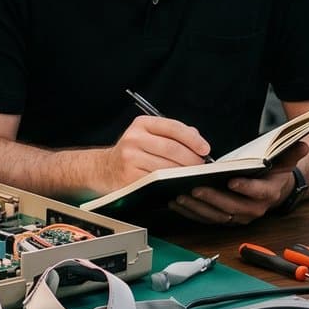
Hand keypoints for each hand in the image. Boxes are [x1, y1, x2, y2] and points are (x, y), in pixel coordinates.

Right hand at [95, 116, 210, 192]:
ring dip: (184, 173)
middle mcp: (133, 138)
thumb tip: (197, 139)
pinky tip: (177, 184)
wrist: (104, 169)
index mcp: (142, 124)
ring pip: (166, 167)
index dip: (193, 139)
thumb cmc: (132, 152)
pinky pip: (157, 181)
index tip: (205, 149)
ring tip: (192, 175)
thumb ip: (173, 134)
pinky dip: (171, 184)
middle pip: (172, 149)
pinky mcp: (129, 177)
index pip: (173, 127)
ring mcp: (130, 158)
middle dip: (192, 159)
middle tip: (201, 166)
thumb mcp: (148, 135)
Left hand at [169, 142, 308, 225]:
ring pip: (216, 216)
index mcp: (268, 194)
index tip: (231, 180)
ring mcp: (237, 217)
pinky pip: (206, 219)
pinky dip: (190, 212)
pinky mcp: (224, 219)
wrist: (272, 190)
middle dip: (213, 198)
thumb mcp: (285, 160)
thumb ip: (291, 153)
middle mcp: (253, 210)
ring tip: (181, 195)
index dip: (245, 188)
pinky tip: (176, 202)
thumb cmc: (273, 172)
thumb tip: (303, 145)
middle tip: (196, 187)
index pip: (257, 193)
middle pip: (232, 207)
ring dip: (198, 208)